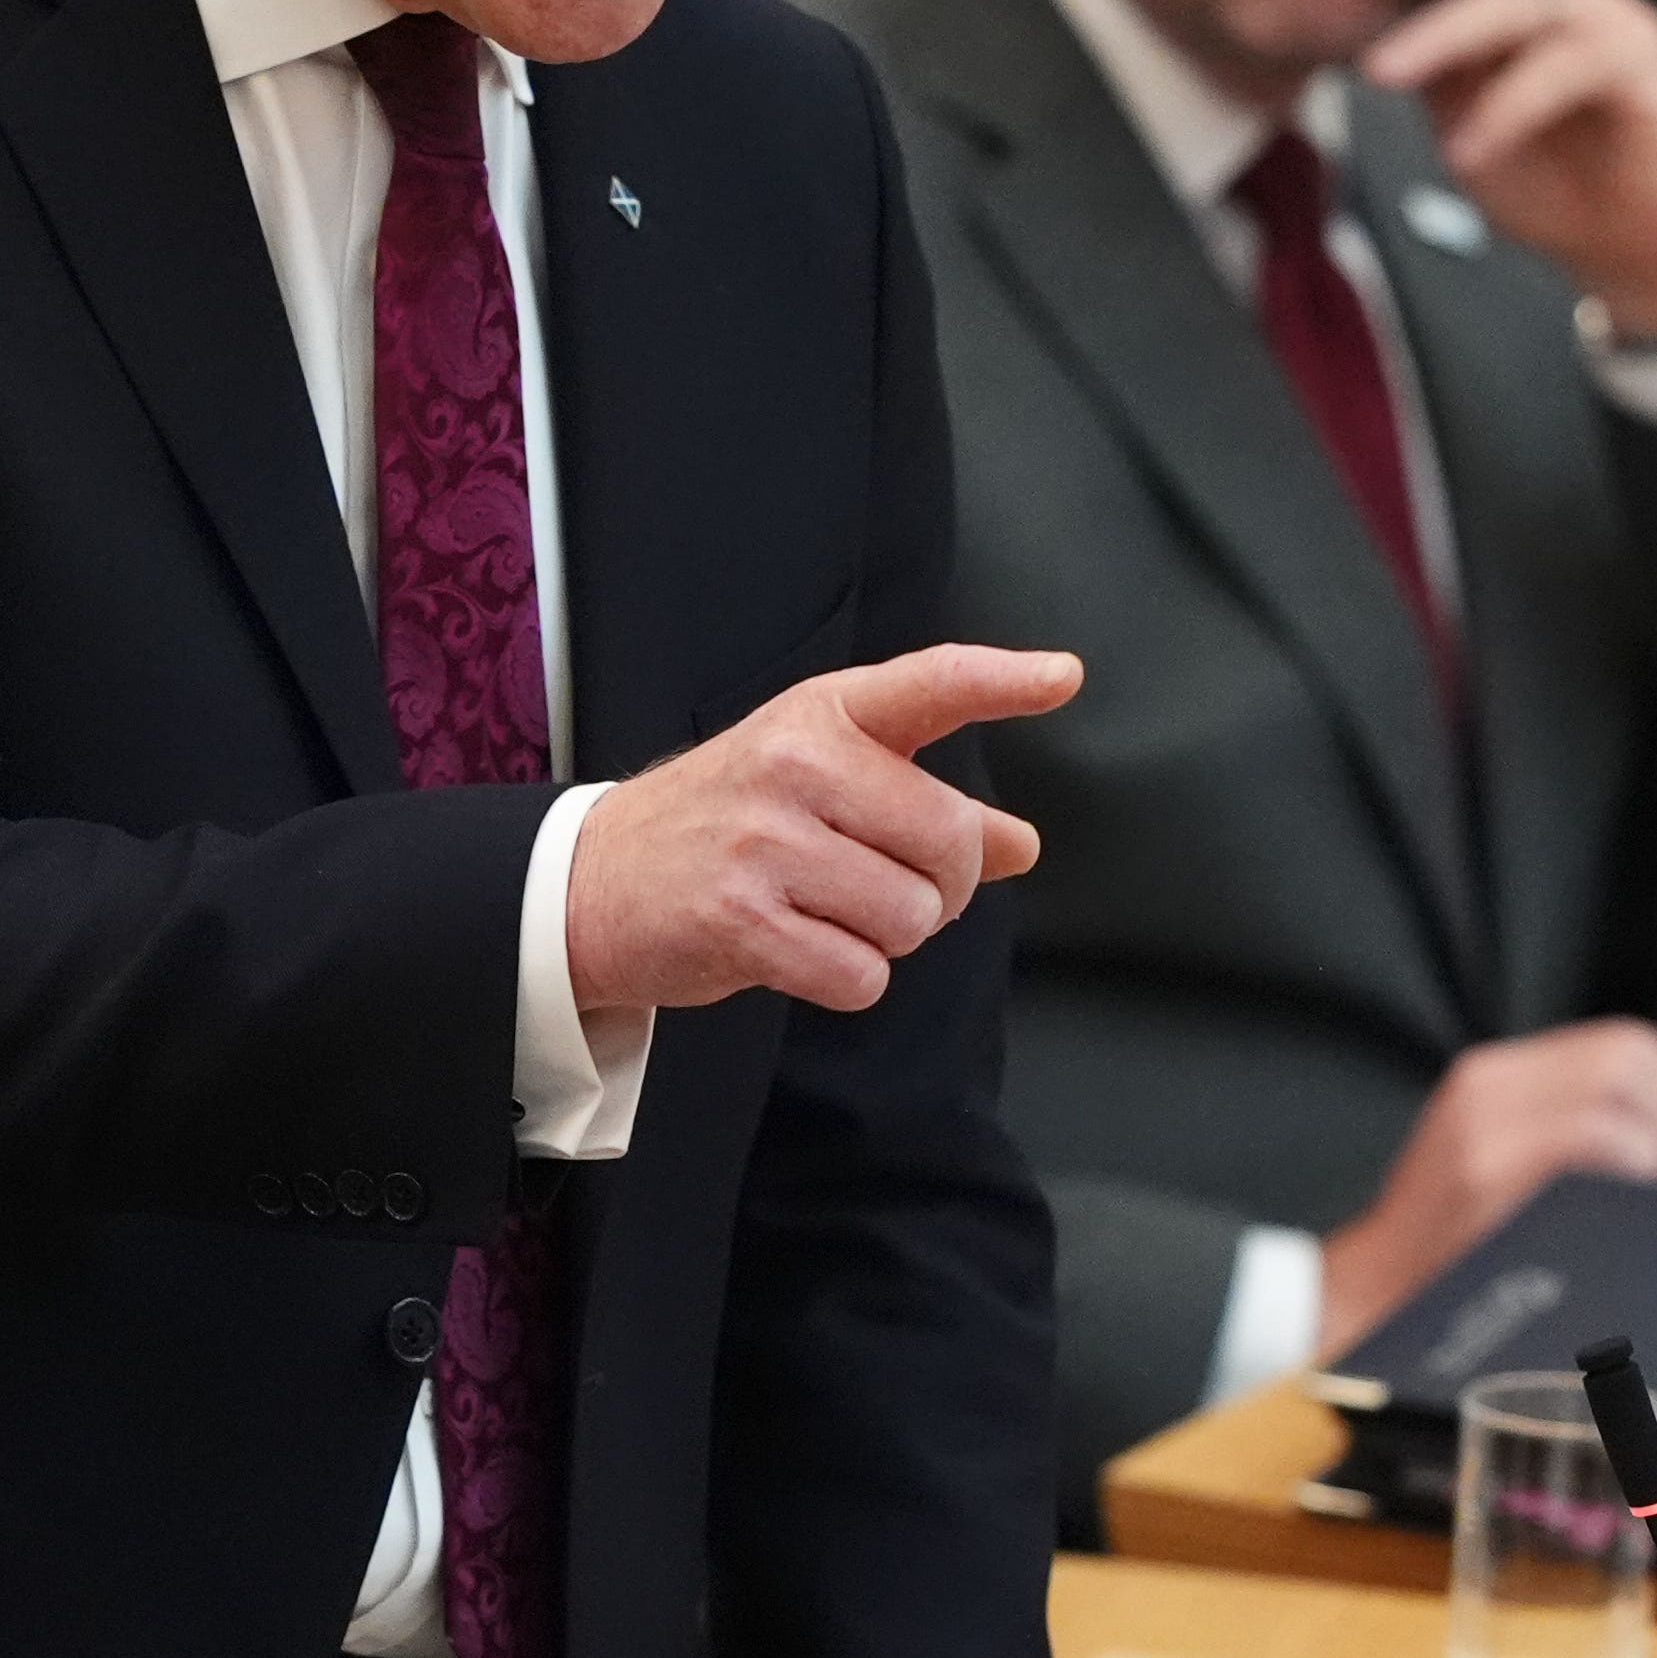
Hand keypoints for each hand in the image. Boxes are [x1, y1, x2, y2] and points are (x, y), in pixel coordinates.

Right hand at [566, 644, 1079, 1017]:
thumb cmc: (726, 825)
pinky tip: (799, 950)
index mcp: (821, 715)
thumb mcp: (820, 785)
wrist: (593, 881)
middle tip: (879, 886)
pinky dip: (846, 979)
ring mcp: (764, 841)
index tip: (1063, 677)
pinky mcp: (740, 920)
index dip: (1004, 679)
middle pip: (951, 844)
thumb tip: (1020, 843)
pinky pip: (859, 975)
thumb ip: (924, 808)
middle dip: (939, 889)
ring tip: (826, 914)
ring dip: (886, 938)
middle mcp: (795, 763)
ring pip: (911, 918)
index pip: (928, 684)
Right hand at [1315, 1019, 1656, 1359]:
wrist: (1367, 1300)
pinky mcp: (1488, 1172)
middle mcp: (1486, 1086)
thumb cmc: (1450, 1254)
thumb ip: (1568, 1134)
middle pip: (1628, 1055)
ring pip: (1618, 1087)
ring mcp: (1484, 1126)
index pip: (1618, 1043)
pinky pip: (1594, 1137)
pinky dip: (1639, 1163)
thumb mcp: (1497, 1165)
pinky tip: (1641, 1199)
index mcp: (1491, 1077)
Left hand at [1341, 0, 1656, 337]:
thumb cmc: (1553, 182)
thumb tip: (1350, 27)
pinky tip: (1463, 151)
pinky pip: (1566, 72)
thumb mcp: (1466, 121)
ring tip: (1380, 75)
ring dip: (1442, 37)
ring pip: (1520, 7)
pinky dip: (1507, 109)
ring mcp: (1612, 23)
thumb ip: (1429, 73)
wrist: (1639, 249)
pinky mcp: (1643, 69)